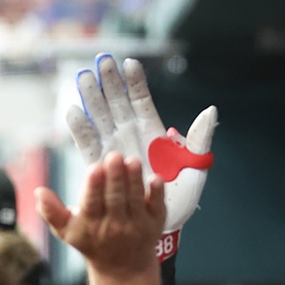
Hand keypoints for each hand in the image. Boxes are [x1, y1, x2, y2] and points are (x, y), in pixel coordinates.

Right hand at [36, 151, 164, 278]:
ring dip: (134, 180)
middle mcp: (115, 226)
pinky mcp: (155, 224)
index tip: (95, 168)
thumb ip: (51, 212)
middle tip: (115, 156)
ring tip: (132, 161)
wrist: (122, 268)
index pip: (92, 204)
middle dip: (115, 177)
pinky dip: (157, 193)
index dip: (94, 187)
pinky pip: (157, 207)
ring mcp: (137, 225)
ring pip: (136, 199)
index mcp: (91, 225)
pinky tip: (155, 178)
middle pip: (115, 199)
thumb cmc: (92, 242)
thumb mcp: (67, 231)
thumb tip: (38, 192)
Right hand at [67, 54, 217, 259]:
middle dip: (109, 81)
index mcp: (152, 133)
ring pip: (100, 117)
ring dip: (92, 98)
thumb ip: (200, 139)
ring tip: (84, 77)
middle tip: (101, 60)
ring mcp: (114, 148)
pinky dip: (81, 128)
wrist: (161, 224)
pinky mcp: (101, 165)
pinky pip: (88, 144)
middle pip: (117, 103)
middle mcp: (130, 136)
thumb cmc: (181, 196)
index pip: (141, 100)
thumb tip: (211, 110)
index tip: (129, 63)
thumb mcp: (196, 167)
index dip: (135, 83)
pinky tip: (74, 111)